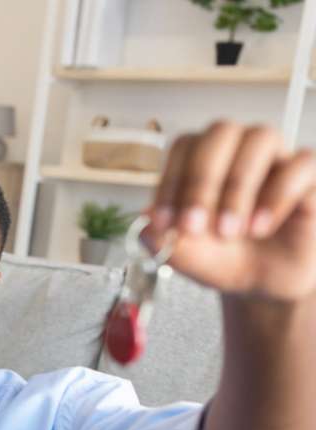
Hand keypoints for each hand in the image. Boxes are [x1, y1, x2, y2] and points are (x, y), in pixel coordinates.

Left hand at [147, 121, 315, 303]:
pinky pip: (301, 163)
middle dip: (200, 181)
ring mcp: (277, 157)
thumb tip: (145, 219)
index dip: (171, 181)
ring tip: (229, 231)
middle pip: (220, 132)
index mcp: (203, 159)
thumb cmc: (225, 258)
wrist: (266, 282)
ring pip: (260, 138)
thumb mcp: (188, 257)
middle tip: (193, 227)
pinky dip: (276, 195)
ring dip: (237, 186)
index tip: (164, 223)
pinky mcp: (309, 174)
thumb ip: (163, 240)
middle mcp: (239, 148)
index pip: (185, 146)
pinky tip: (258, 227)